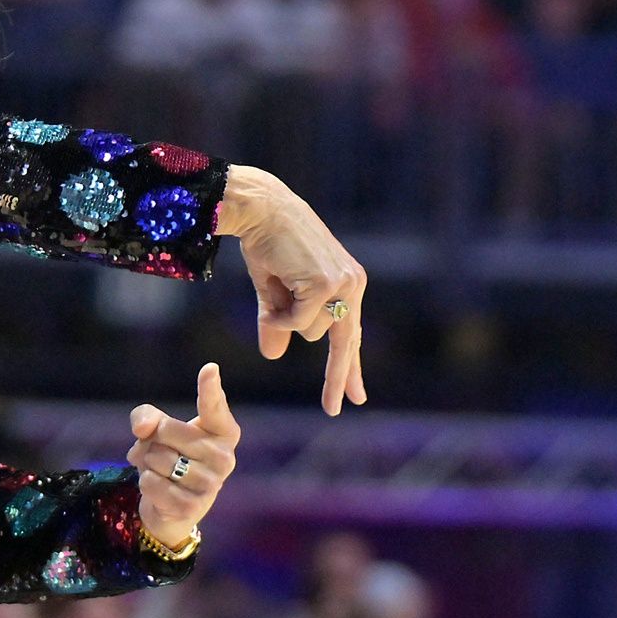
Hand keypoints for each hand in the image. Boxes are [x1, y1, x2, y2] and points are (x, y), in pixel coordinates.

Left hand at [127, 363, 240, 549]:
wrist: (170, 505)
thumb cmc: (170, 455)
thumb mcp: (155, 428)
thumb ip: (146, 416)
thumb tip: (144, 428)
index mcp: (223, 432)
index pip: (214, 408)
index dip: (210, 388)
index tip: (210, 369)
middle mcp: (225, 458)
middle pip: (166, 431)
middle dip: (151, 439)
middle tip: (159, 450)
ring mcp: (211, 485)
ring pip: (156, 458)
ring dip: (146, 463)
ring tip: (158, 470)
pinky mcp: (193, 508)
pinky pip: (150, 482)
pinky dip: (145, 483)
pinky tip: (158, 489)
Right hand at [219, 165, 367, 415]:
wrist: (260, 208)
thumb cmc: (266, 243)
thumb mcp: (273, 291)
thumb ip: (277, 323)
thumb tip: (274, 356)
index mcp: (347, 283)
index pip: (351, 333)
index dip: (351, 368)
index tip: (356, 396)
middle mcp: (352, 284)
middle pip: (343, 344)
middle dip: (336, 378)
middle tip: (335, 409)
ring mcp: (343, 284)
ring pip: (311, 332)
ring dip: (285, 317)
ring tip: (275, 282)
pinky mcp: (326, 285)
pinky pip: (297, 321)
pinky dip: (278, 313)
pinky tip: (272, 285)